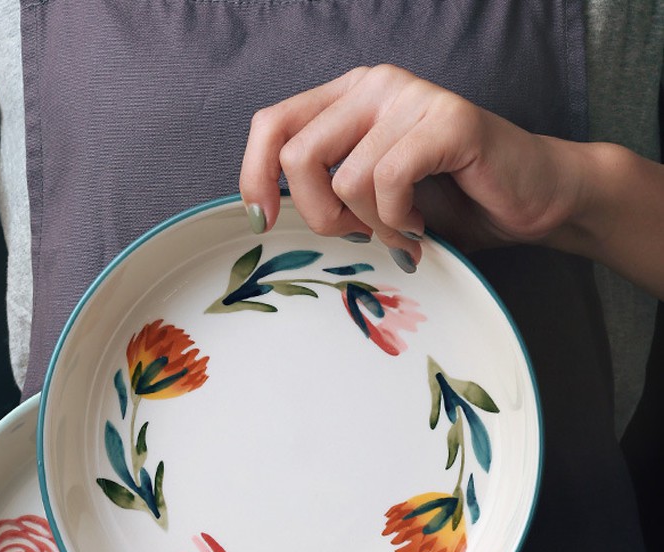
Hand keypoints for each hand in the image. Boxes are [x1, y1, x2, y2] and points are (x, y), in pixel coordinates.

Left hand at [239, 65, 583, 264]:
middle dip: (319, 216)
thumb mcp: (366, 195)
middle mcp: (374, 86)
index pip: (270, 125)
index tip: (264, 223)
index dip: (254, 177)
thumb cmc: (445, 201)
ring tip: (400, 230)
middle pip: (297, 156)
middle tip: (356, 234)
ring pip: (344, 179)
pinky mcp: (449, 120)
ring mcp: (412, 97)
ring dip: (370, 226)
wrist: (528, 198)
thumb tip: (263, 212)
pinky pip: (389, 181)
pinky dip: (398, 221)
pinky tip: (419, 227)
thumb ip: (321, 186)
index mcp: (346, 98)